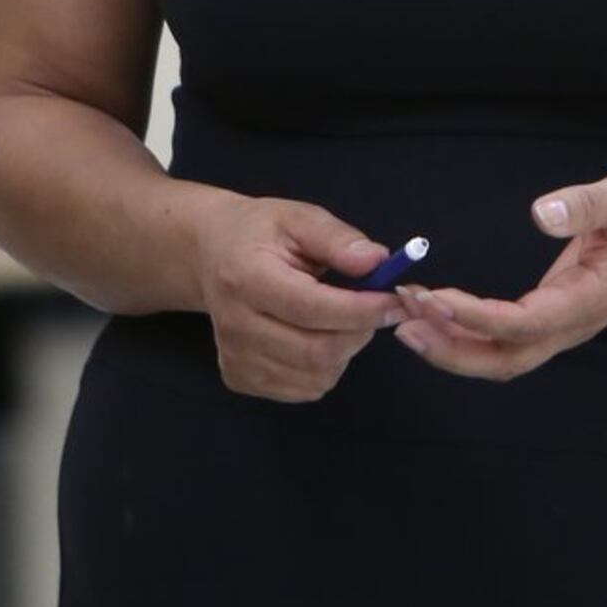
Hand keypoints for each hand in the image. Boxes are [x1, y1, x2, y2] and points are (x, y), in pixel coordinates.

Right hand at [189, 194, 402, 401]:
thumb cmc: (260, 234)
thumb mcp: (298, 217)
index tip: (396, 301)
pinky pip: (304, 389)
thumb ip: (338, 239)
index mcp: (246, 278)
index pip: (313, 308)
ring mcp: (234, 358)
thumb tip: (377, 262)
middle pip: (316, 352)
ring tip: (338, 319)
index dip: (362, 310)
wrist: (211, 255)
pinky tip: (316, 337)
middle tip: (373, 310)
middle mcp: (235, 325)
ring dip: (344, 351)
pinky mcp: (239, 379)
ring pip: (316, 377)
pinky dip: (325, 368)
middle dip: (359, 333)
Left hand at [390, 171, 606, 382]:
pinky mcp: (556, 314)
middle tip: (403, 319)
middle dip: (451, 349)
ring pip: (503, 357)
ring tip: (406, 320)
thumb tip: (542, 213)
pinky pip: (506, 339)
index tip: (436, 297)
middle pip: (506, 360)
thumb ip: (589, 205)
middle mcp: (574, 323)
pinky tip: (437, 312)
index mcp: (590, 300)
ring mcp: (565, 324)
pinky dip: (467, 334)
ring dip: (453, 346)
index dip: (477, 318)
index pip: (524, 324)